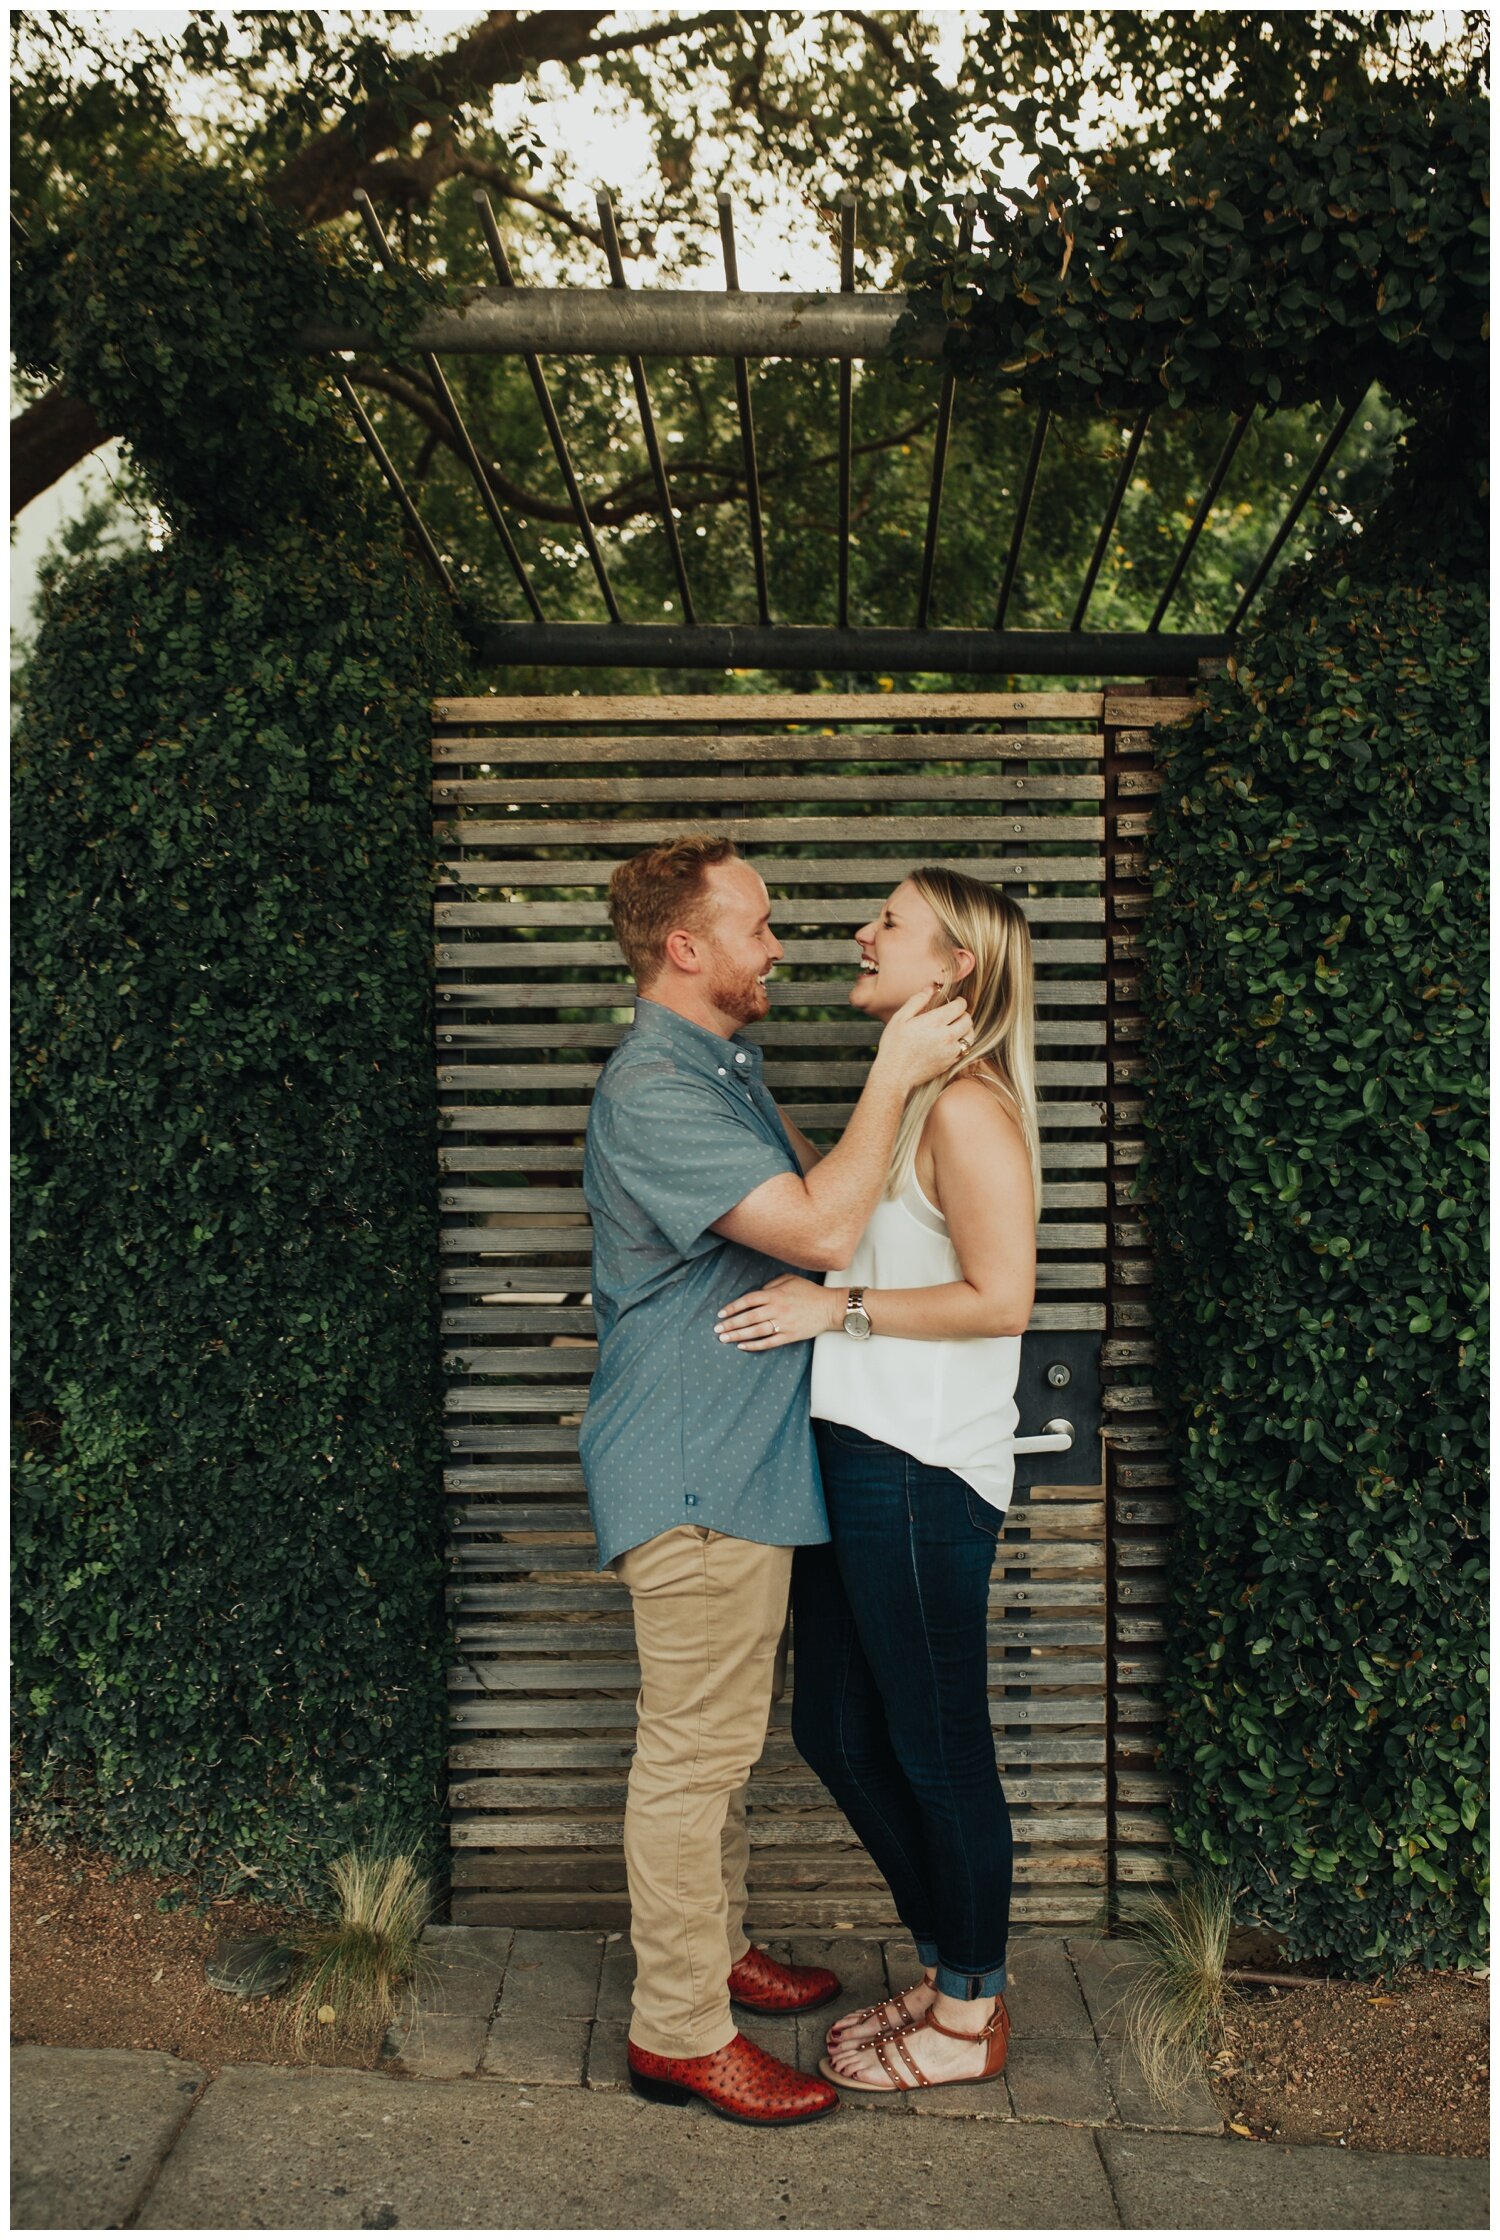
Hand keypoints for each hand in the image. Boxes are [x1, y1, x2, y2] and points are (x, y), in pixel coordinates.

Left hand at [714, 1272, 838, 1351]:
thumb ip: (771, 1285)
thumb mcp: (790, 1279)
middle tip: (717, 1330)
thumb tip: (757, 1293)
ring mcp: (783, 1323)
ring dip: (738, 1335)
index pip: (748, 1300)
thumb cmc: (809, 1292)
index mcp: (775, 1294)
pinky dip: (755, 1345)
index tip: (721, 1314)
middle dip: (731, 1324)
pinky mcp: (790, 1335)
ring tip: (725, 1339)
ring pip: (756, 1331)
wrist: (829, 1307)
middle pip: (748, 1317)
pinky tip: (743, 1346)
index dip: (733, 1307)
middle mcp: (777, 1309)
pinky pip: (769, 1342)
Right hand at [872, 986, 974, 1090]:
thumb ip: (917, 1001)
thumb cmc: (894, 1046)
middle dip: (963, 1014)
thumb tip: (931, 988)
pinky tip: (950, 1042)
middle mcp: (947, 1036)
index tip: (955, 1001)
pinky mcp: (950, 1063)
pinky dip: (961, 1044)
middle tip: (955, 1014)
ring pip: (970, 1036)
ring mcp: (950, 1052)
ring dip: (966, 1029)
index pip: (960, 1006)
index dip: (959, 1001)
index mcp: (935, 1022)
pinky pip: (964, 1050)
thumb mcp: (900, 1018)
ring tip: (955, 1027)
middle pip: (968, 1020)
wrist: (895, 1075)